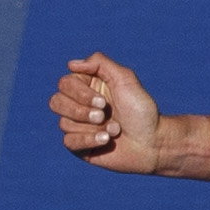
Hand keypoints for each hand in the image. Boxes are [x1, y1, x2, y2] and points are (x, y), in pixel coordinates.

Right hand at [51, 51, 167, 170]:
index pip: (64, 84)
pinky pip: (68, 142)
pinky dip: (89, 140)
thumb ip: (100, 64)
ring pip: (64, 123)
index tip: (103, 101)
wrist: (153, 141)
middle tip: (104, 114)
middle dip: (81, 111)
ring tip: (115, 129)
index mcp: (87, 86)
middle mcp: (79, 105)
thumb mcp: (125, 79)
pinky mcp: (79, 146)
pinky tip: (106, 140)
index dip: (80, 93)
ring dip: (92, 127)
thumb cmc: (141, 109)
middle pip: (56, 102)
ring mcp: (77, 126)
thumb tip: (71, 64)